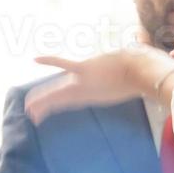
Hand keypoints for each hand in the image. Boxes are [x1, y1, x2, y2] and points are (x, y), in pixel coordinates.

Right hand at [26, 48, 173, 124]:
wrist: (144, 72)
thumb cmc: (139, 75)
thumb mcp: (126, 80)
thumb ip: (126, 80)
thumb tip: (129, 74)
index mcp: (91, 94)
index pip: (68, 101)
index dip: (54, 106)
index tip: (43, 112)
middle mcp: (85, 90)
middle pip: (59, 99)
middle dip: (45, 106)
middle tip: (32, 114)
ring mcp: (83, 81)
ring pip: (57, 90)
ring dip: (42, 98)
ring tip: (29, 107)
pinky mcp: (85, 70)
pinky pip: (64, 64)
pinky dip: (50, 60)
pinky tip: (35, 58)